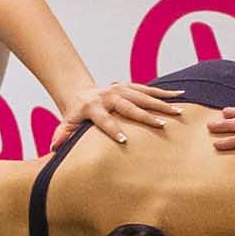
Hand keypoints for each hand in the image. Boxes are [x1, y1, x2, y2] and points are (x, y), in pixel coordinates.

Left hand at [66, 79, 192, 139]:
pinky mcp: (129, 86)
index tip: (125, 140)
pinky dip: (164, 92)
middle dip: (145, 116)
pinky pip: (149, 89)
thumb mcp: (66, 125)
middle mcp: (108, 95)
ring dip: (161, 103)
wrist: (80, 94)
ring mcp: (120, 88)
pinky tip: (181, 95)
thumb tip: (53, 149)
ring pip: (143, 95)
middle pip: (129, 106)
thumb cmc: (75, 116)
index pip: (104, 120)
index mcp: (93, 107)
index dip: (113, 130)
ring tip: (178, 112)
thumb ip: (61, 136)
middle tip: (162, 125)